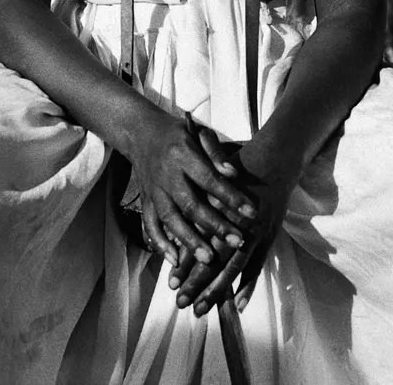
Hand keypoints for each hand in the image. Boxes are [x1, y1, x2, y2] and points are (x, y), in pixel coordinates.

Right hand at [132, 114, 258, 268]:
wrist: (141, 133)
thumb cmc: (178, 133)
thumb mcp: (199, 132)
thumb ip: (215, 152)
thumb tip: (233, 174)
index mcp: (183, 155)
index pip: (210, 179)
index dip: (231, 197)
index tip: (252, 213)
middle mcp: (167, 175)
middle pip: (191, 204)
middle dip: (215, 225)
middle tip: (237, 242)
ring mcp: (154, 190)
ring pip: (170, 219)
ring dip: (189, 240)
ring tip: (209, 259)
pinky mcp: (145, 200)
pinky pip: (150, 224)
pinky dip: (160, 243)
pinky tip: (175, 260)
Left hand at [169, 134, 297, 316]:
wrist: (274, 159)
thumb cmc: (238, 167)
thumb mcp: (212, 180)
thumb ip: (198, 205)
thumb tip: (177, 232)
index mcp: (219, 208)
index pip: (200, 242)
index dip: (185, 264)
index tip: (170, 283)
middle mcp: (237, 223)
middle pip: (215, 259)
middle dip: (197, 283)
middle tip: (181, 303)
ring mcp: (256, 232)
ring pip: (234, 267)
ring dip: (217, 290)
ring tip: (201, 309)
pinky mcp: (268, 237)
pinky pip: (257, 265)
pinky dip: (247, 285)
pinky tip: (237, 305)